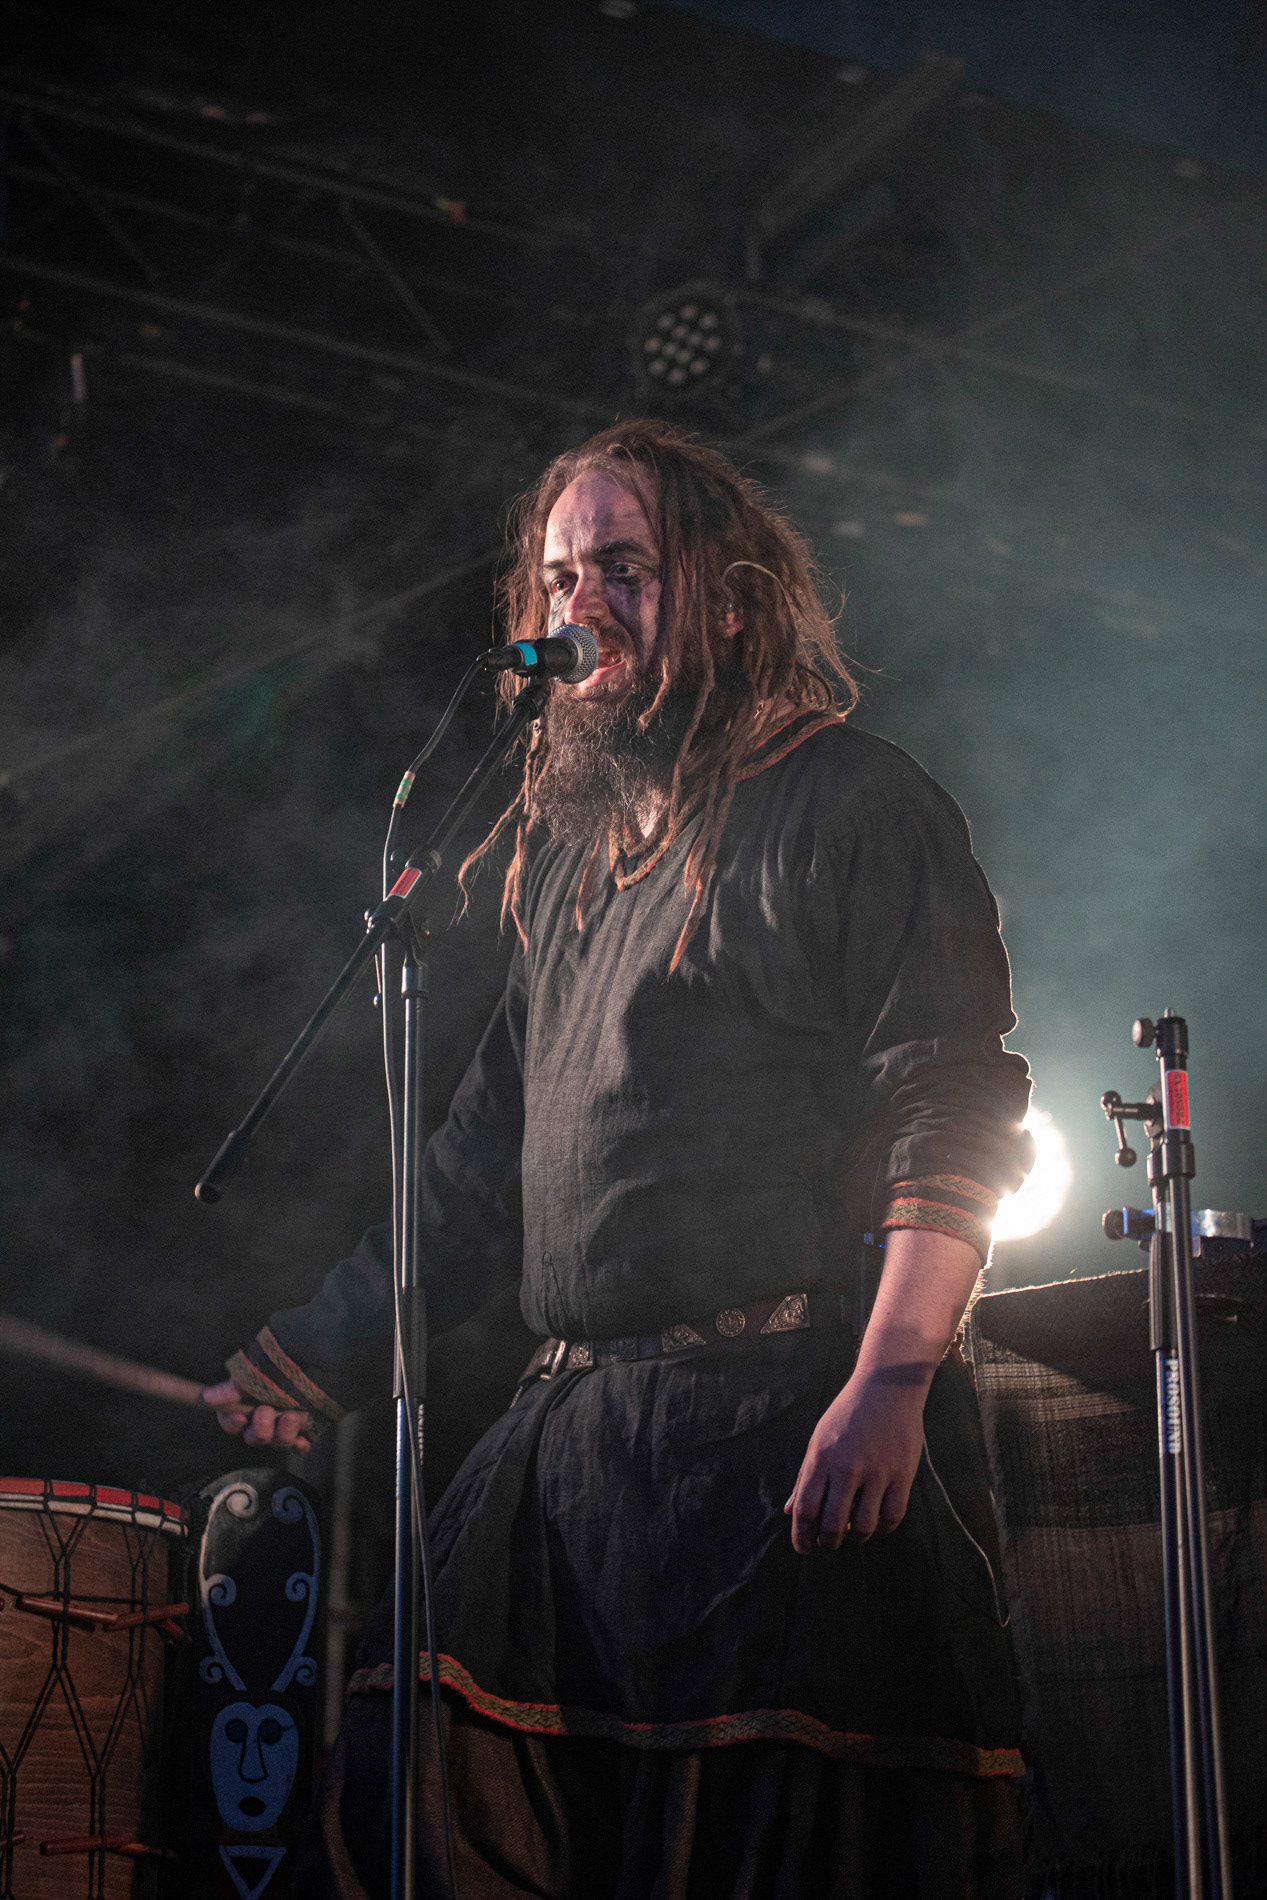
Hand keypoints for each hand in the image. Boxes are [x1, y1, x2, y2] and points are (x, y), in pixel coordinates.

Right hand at [202, 1379, 312, 1454]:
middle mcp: (261, 1424)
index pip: (231, 1424)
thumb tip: (208, 1397)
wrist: (302, 1361)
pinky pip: (299, 1446)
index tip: (239, 1417)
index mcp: (244, 1410)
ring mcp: (281, 1429)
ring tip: (292, 1416)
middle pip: (256, 1438)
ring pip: (279, 1442)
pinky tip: (303, 1441)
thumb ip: (232, 1389)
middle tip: (267, 1411)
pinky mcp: (301, 1432)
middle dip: (261, 1428)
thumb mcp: (250, 1376)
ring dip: (284, 1433)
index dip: (233, 1424)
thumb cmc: (270, 1369)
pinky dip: (300, 1446)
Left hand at [784, 1370, 924, 1553]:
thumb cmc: (848, 1414)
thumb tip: (790, 1511)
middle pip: (832, 1524)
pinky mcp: (903, 1474)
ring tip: (851, 1532)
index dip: (801, 1536)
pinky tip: (875, 1521)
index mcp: (821, 1457)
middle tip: (827, 1543)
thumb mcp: (819, 1440)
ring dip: (854, 1537)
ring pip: (863, 1526)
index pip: (805, 1509)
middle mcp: (847, 1467)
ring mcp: (877, 1471)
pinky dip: (881, 1528)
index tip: (804, 1549)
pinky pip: (891, 1517)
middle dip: (827, 1541)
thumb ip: (805, 1477)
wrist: (887, 1387)